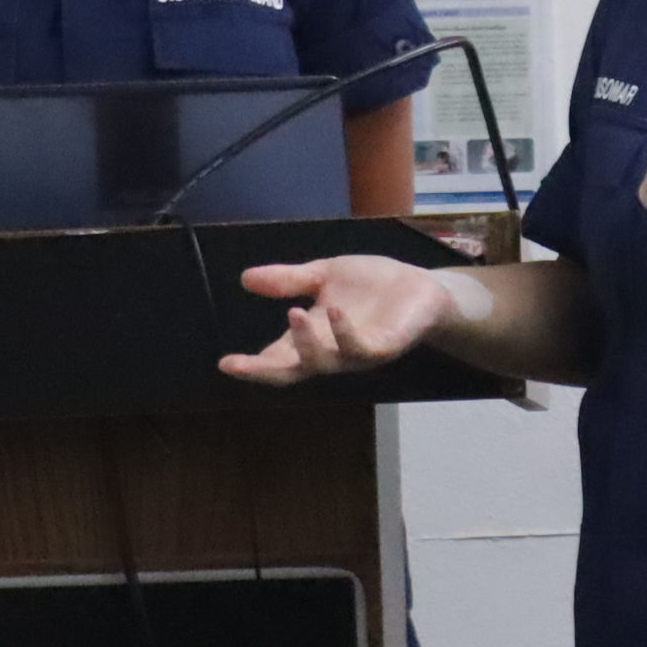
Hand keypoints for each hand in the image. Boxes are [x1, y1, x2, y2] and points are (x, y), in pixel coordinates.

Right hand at [216, 256, 456, 384]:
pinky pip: (361, 348)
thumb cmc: (371, 287)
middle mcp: (330, 352)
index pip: (277, 358)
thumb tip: (245, 278)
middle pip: (293, 371)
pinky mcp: (383, 347)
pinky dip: (345, 332)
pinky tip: (334, 311)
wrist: (420, 287)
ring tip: (293, 313)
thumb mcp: (324, 275)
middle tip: (239, 365)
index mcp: (312, 337)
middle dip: (265, 371)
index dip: (251, 366)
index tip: (225, 364)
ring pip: (325, 361)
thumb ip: (289, 280)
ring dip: (307, 342)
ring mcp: (356, 353)